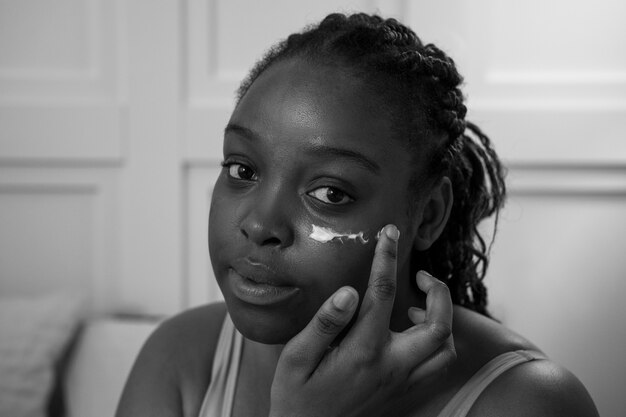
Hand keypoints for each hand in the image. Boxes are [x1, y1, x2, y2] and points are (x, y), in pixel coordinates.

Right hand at [270, 224, 454, 416]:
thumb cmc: (297, 398)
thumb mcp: (296, 359)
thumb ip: (323, 324)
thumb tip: (347, 292)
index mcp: (363, 351)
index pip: (383, 293)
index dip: (386, 257)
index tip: (388, 234)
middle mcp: (392, 367)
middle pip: (439, 327)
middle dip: (439, 293)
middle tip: (422, 276)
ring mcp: (402, 384)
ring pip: (447, 351)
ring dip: (443, 322)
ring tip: (418, 307)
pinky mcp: (405, 395)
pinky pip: (438, 369)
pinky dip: (439, 345)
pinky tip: (414, 335)